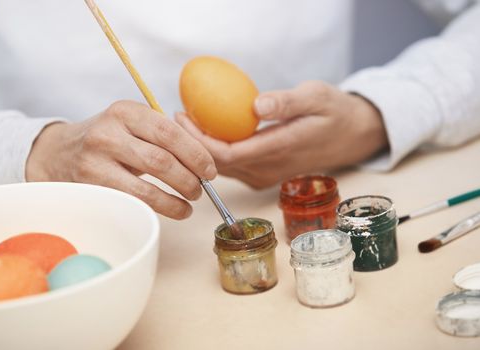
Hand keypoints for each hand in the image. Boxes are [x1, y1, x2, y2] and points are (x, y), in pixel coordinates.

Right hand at [26, 100, 216, 218]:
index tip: (211, 170)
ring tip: (191, 201)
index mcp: (126, 111)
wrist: (59, 152)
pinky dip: (162, 207)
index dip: (196, 153)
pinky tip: (175, 208)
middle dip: (190, 178)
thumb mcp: (130, 123)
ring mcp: (97, 160)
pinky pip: (134, 200)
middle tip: (202, 188)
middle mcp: (109, 132)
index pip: (169, 132)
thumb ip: (161, 135)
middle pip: (162, 159)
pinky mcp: (92, 186)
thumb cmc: (108, 138)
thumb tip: (203, 160)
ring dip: (177, 196)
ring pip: (148, 185)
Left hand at [176, 81, 387, 188]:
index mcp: (279, 150)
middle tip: (177, 116)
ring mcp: (265, 176)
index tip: (182, 117)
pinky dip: (214, 151)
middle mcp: (268, 170)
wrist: (351, 137)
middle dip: (192, 144)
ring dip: (201, 149)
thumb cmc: (334, 112)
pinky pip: (232, 167)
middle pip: (219, 165)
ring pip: (223, 169)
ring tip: (187, 122)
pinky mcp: (263, 176)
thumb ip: (288, 102)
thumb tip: (256, 104)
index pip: (228, 155)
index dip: (199, 140)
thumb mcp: (317, 97)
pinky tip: (209, 131)